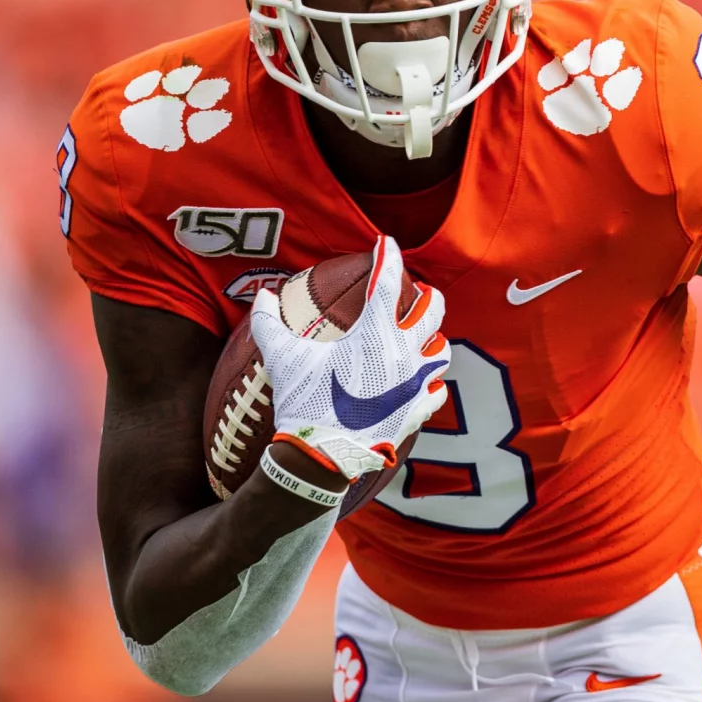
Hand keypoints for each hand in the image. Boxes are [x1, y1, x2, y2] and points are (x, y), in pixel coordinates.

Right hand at [249, 236, 450, 481]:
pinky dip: (430, 383)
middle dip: (426, 296)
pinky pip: (436, 392)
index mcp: (376, 333)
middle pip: (432, 311)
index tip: (386, 243)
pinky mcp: (418, 411)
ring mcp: (416, 384)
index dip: (388, 256)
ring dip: (432, 340)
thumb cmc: (304, 402)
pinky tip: (422, 383)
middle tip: (417, 292)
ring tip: (421, 338)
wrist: (322, 457)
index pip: (388, 281)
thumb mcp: (282, 358)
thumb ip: (269, 323)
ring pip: (440, 352)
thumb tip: (261, 296)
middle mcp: (405, 353)